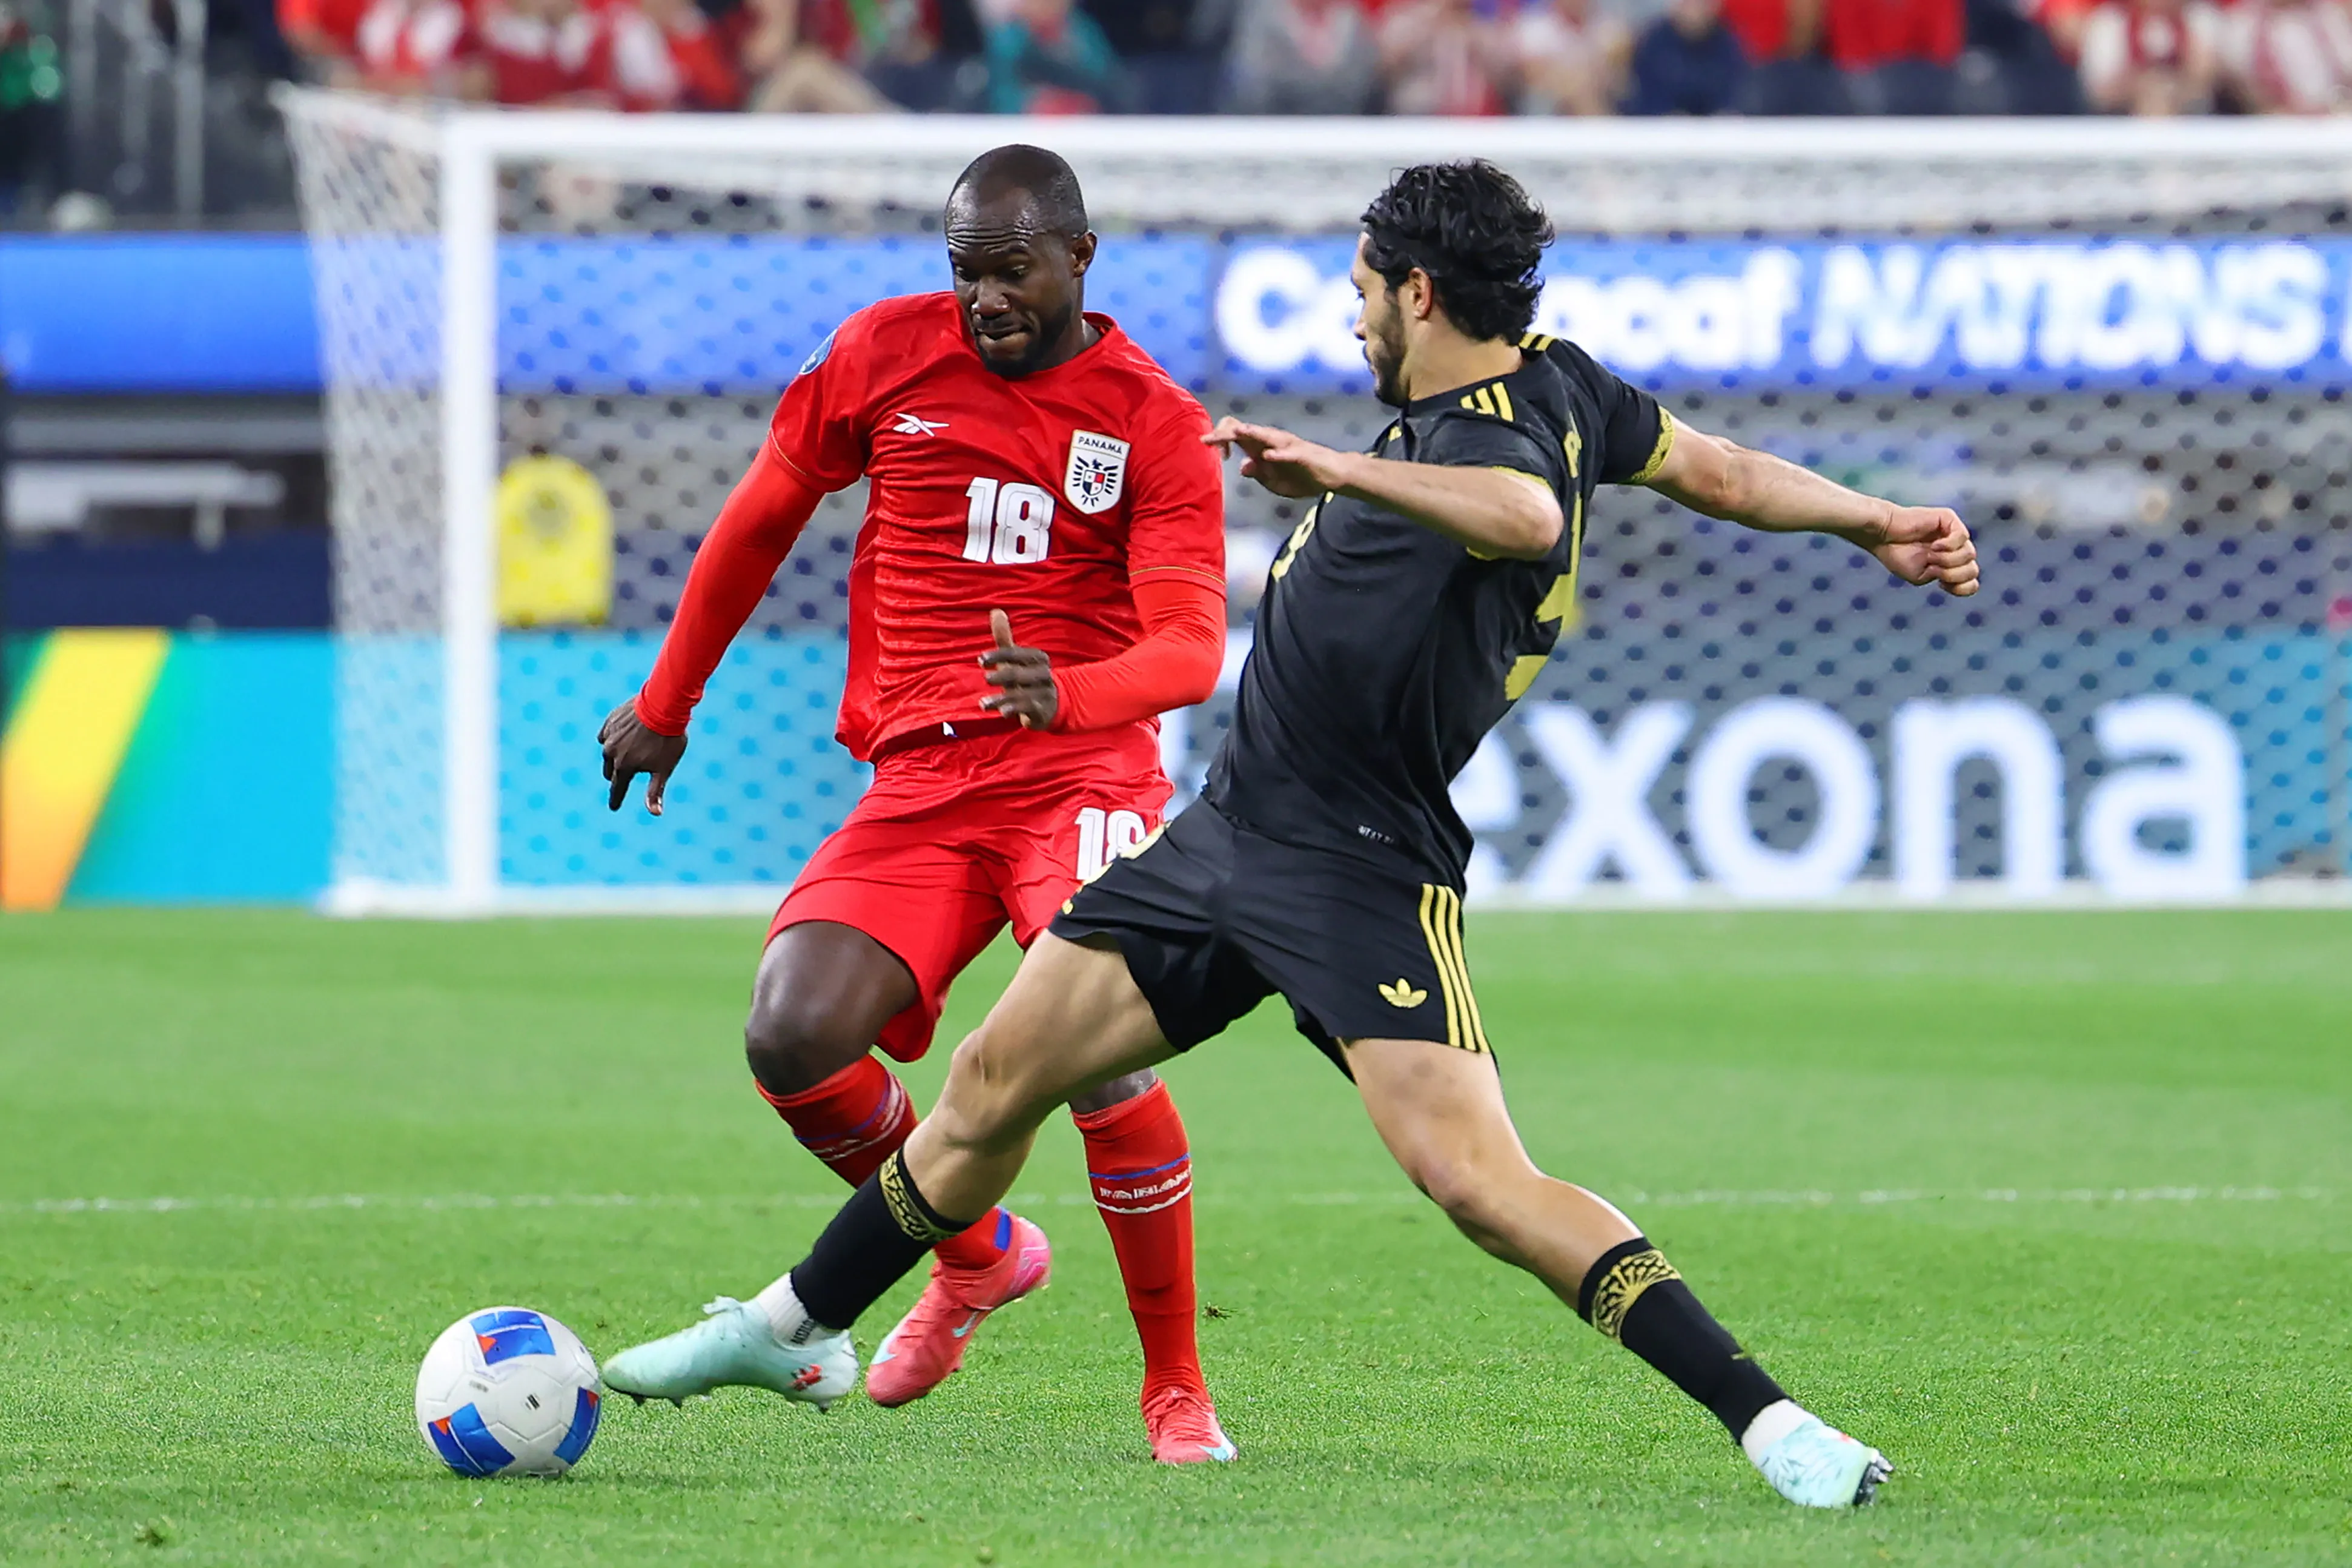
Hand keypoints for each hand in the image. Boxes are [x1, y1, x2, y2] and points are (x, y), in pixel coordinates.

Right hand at [600, 699, 687, 814]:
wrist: (663, 705)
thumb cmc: (667, 739)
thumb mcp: (664, 769)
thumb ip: (655, 791)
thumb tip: (655, 813)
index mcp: (623, 767)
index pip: (617, 788)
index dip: (616, 799)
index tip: (614, 807)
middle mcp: (611, 753)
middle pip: (611, 771)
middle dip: (617, 777)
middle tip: (624, 778)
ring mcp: (609, 735)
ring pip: (608, 753)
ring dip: (615, 757)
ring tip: (626, 756)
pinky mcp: (610, 721)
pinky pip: (606, 735)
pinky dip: (612, 740)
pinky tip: (621, 738)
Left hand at [978, 609, 1057, 729]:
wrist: (1053, 704)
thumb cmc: (1028, 677)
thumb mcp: (1016, 658)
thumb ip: (1005, 638)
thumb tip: (996, 610)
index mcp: (1038, 658)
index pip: (1016, 654)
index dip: (999, 656)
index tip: (981, 660)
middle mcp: (1043, 674)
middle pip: (1020, 673)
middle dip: (1003, 675)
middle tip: (986, 678)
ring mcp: (1044, 693)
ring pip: (1021, 694)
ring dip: (1001, 699)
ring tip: (983, 704)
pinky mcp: (1042, 710)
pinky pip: (1028, 709)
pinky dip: (1014, 710)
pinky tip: (1001, 713)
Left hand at [1202, 417, 1352, 500]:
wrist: (1332, 475)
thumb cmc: (1303, 477)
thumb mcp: (1275, 482)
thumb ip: (1259, 474)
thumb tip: (1242, 467)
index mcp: (1261, 448)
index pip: (1235, 435)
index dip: (1219, 440)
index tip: (1209, 450)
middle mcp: (1271, 442)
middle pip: (1244, 431)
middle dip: (1223, 434)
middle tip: (1205, 441)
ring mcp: (1286, 446)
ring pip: (1264, 435)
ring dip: (1249, 434)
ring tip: (1234, 433)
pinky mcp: (1302, 454)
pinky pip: (1288, 453)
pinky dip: (1278, 454)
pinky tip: (1268, 456)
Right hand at [1860, 506, 1978, 597]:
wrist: (1882, 535)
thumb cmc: (1897, 555)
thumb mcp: (1922, 576)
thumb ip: (1944, 577)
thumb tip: (1959, 569)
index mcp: (1950, 563)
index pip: (1971, 580)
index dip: (1962, 588)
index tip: (1941, 584)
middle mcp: (1955, 549)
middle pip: (1972, 569)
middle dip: (1953, 575)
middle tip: (1934, 569)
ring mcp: (1954, 533)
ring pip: (1970, 554)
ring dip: (1948, 560)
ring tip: (1930, 555)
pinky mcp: (1949, 519)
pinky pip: (1962, 536)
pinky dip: (1948, 545)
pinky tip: (1934, 545)